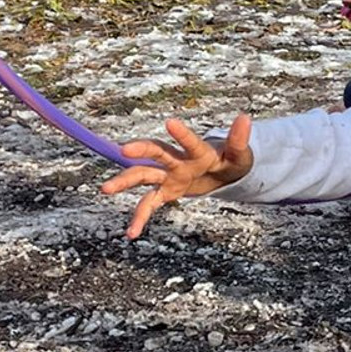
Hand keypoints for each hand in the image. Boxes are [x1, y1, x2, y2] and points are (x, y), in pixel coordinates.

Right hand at [101, 115, 253, 238]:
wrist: (221, 171)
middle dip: (141, 150)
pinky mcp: (166, 192)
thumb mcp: (239, 155)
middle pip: (156, 153)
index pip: (190, 142)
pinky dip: (140, 218)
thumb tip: (245, 117)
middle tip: (124, 150)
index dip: (182, 134)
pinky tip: (131, 234)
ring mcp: (169, 176)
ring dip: (125, 182)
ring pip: (143, 176)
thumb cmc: (230, 161)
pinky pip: (149, 204)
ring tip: (105, 189)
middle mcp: (178, 160)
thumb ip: (239, 140)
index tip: (170, 123)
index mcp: (198, 152)